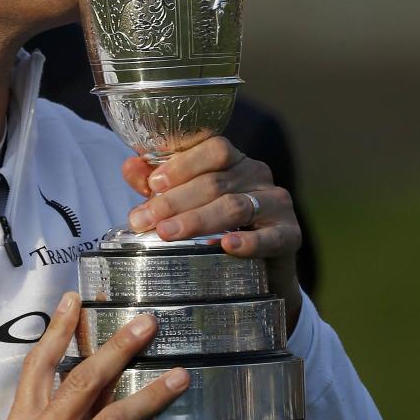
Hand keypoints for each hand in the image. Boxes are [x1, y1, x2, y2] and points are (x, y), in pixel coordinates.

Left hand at [122, 137, 302, 331]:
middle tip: (143, 220)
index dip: (182, 165)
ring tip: (166, 233)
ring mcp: (277, 204)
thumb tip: (130, 166)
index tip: (152, 185)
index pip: (213, 149)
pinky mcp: (290, 235)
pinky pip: (271, 237)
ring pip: (235, 206)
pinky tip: (228, 246)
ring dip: (197, 220)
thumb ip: (158, 184)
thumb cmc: (216, 228)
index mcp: (233, 161)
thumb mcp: (184, 203)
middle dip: (174, 201)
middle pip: (215, 182)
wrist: (260, 270)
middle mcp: (257, 175)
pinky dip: (249, 242)